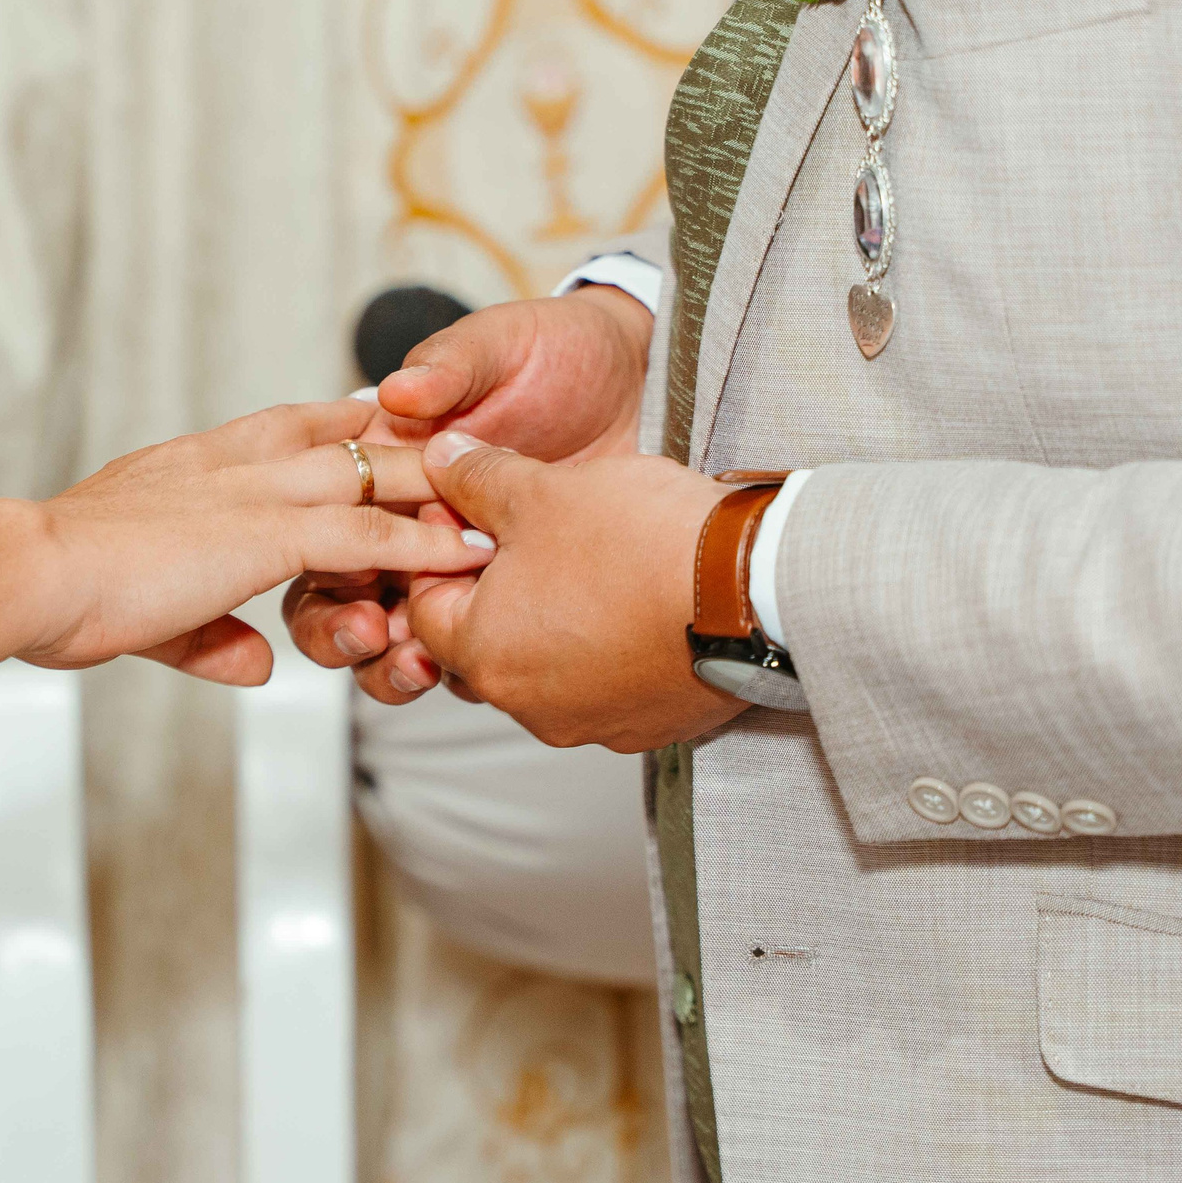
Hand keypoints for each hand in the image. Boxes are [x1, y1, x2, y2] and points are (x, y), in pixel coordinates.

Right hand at [21, 400, 494, 686]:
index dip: (337, 424)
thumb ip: (211, 637)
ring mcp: (259, 495)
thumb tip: (257, 665)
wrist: (34, 574)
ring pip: (373, 478)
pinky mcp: (271, 537)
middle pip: (346, 438)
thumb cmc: (61, 589)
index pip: (287, 426)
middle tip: (466, 440)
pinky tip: (463, 552)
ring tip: (493, 494)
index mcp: (197, 465)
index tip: (376, 418)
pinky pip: (367, 535)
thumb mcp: (150, 618)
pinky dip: (419, 544)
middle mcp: (236, 465)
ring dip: (434, 488)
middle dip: (409, 441)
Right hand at [292, 286, 652, 698]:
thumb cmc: (563, 353)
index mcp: (385, 463)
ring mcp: (455, 567)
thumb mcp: (503, 346)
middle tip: (373, 634)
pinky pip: (469, 654)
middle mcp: (406, 522)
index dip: (324, 555)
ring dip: (391, 664)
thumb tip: (397, 392)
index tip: (351, 576)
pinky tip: (472, 676)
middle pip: (340, 594)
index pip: (326, 520)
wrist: (645, 387)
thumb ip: (452, 366)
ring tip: (417, 668)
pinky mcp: (511, 599)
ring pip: (395, 639)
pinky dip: (460, 673)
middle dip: (340, 628)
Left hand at [311, 431, 737, 750]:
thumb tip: (439, 457)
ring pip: (544, 663)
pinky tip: (633, 597)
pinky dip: (606, 644)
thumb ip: (475, 477)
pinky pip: (604, 683)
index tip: (473, 507)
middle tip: (531, 531)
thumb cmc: (640, 539)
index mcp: (484, 655)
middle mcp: (529, 706)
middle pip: (482, 639)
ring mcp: (591, 722)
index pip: (424, 605)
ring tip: (588, 559)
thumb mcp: (542, 489)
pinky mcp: (648, 725)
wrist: (758, 587)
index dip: (442, 546)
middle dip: (495, 585)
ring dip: (552, 617)